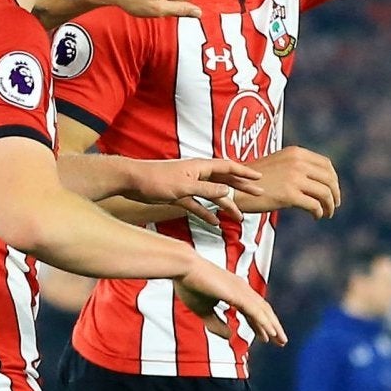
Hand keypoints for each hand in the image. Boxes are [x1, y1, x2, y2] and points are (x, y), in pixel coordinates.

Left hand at [121, 156, 262, 225]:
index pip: (228, 167)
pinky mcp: (179, 196)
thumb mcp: (184, 186)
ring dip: (225, 206)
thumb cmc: (156, 179)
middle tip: (258, 194)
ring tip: (238, 217)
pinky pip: (198, 205)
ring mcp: (188, 185)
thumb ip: (207, 189)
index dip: (244, 172)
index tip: (259, 178)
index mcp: (200, 167)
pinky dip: (206, 213)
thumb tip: (228, 190)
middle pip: (224, 181)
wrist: (132, 181)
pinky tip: (215, 223)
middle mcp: (197, 174)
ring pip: (212, 196)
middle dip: (241, 188)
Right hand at [176, 258, 287, 346]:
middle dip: (273, 326)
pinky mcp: (237, 294)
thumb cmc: (189, 284)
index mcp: (234, 291)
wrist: (183, 267)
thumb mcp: (203, 310)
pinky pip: (255, 311)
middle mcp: (242, 289)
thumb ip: (216, 324)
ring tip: (281, 341)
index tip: (267, 337)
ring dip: (273, 327)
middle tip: (282, 341)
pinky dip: (264, 323)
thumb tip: (230, 336)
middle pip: (263, 310)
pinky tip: (271, 333)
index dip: (260, 325)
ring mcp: (241, 290)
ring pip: (263, 311)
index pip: (253, 310)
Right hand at [236, 146, 340, 218]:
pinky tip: (316, 217)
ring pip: (325, 193)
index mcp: (296, 152)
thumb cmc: (255, 179)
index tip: (333, 190)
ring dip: (330, 205)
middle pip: (329, 179)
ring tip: (327, 213)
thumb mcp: (279, 163)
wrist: (235, 187)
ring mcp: (294, 178)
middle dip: (335, 193)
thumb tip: (319, 181)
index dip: (333, 179)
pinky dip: (319, 212)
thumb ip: (298, 167)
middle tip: (334, 204)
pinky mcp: (289, 195)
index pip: (326, 164)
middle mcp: (297, 162)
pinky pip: (314, 205)